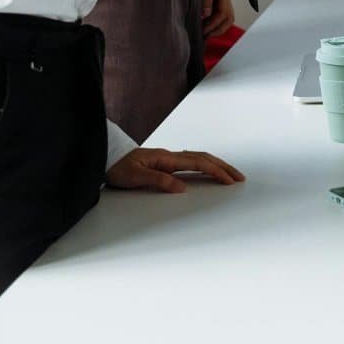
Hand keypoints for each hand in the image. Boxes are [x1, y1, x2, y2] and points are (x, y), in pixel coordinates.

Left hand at [107, 147, 245, 192]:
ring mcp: (168, 158)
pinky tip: (209, 170)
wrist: (104, 158)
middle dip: (224, 167)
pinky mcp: (165, 163)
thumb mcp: (134, 178)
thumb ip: (159, 181)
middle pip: (204, 158)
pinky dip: (206, 165)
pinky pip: (191, 161)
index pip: (198, 163)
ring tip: (229, 174)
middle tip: (239, 177)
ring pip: (199, 158)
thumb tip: (182, 187)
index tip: (230, 180)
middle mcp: (170, 156)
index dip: (216, 171)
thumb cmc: (116, 168)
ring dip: (217, 165)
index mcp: (166, 159)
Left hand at [197, 0, 234, 38]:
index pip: (223, 12)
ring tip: (205, 34)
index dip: (214, 23)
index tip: (204, 30)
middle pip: (229, 17)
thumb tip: (206, 13)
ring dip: (217, 27)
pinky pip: (220, 14)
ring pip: (226, 18)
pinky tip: (205, 26)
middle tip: (206, 36)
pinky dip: (214, 23)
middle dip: (218, 28)